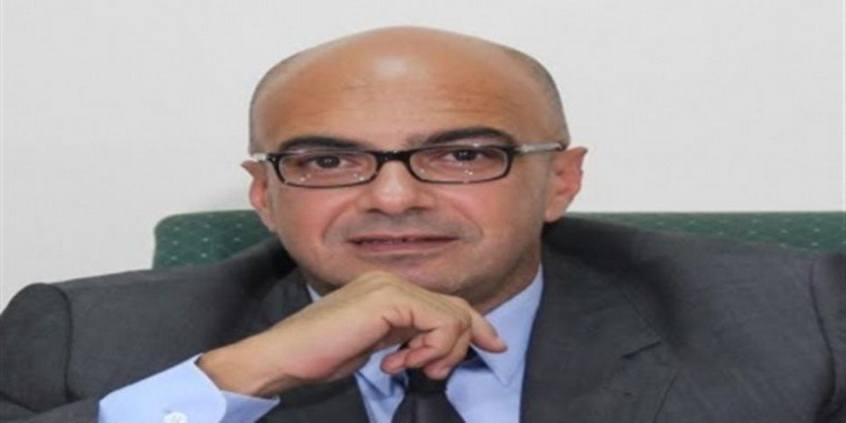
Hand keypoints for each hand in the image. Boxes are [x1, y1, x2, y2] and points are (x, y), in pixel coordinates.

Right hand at [197, 271, 505, 396]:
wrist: (283, 356)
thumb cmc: (319, 355)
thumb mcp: (375, 346)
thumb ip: (405, 337)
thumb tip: (435, 344)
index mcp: (387, 288)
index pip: (446, 303)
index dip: (475, 325)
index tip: (494, 347)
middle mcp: (390, 280)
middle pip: (456, 308)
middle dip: (459, 345)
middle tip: (433, 372)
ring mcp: (388, 286)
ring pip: (452, 315)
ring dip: (441, 351)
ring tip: (409, 366)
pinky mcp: (387, 299)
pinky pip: (438, 321)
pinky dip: (432, 347)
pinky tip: (402, 361)